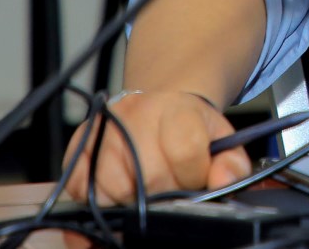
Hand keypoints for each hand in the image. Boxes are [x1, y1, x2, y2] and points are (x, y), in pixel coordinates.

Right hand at [62, 89, 252, 204]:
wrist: (160, 110)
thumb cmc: (190, 132)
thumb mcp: (222, 142)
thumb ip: (231, 166)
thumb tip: (222, 183)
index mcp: (176, 107)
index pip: (184, 150)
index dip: (192, 175)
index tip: (194, 177)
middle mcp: (134, 112)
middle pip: (148, 176)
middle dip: (163, 192)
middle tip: (169, 185)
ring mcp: (102, 129)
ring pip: (113, 188)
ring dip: (130, 200)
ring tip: (144, 186)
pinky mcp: (76, 147)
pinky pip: (79, 189)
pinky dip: (99, 200)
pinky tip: (118, 190)